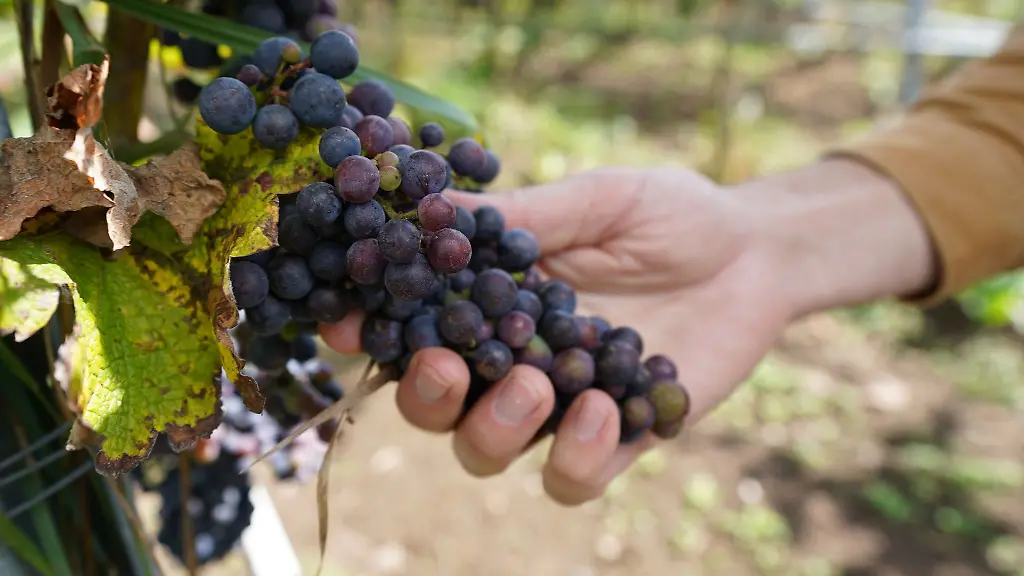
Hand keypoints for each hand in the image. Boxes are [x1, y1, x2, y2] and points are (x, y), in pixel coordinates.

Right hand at [320, 165, 797, 504]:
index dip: (367, 329)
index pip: (411, 325)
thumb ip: (526, 216)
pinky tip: (602, 409)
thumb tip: (435, 202)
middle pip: (433, 405)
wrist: (756, 254)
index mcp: (491, 302)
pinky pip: (570, 478)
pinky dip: (574, 456)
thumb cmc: (670, 215)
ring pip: (486, 451)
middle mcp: (510, 361)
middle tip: (446, 365)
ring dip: (493, 427)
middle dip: (424, 394)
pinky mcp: (615, 440)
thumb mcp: (599, 199)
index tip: (342, 319)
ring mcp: (559, 408)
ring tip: (535, 383)